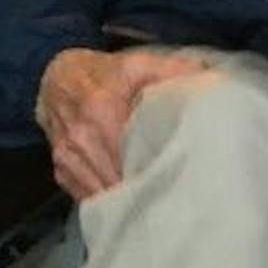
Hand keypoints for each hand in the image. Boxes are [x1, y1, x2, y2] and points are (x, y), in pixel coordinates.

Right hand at [36, 47, 201, 200]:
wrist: (57, 81)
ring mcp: (68, 158)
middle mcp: (81, 138)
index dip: (154, 168)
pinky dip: (108, 202)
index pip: (130, 151)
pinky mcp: (62, 171)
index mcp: (101, 110)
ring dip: (126, 201)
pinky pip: (86, 196)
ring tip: (155, 204)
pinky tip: (130, 204)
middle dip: (144, 190)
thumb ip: (172, 71)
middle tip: (174, 196)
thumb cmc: (105, 74)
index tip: (179, 177)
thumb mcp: (138, 64)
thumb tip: (210, 82)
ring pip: (101, 192)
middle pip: (117, 177)